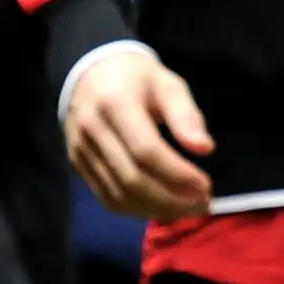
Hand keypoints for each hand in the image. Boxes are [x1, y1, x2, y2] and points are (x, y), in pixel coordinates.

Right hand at [66, 46, 214, 221]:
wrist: (90, 74)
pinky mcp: (77, 164)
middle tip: (203, 203)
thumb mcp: (168, 84)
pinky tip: (162, 208)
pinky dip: (136, 209)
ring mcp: (80, 151)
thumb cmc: (137, 79)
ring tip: (189, 209)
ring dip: (156, 209)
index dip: (178, 174)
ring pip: (117, 195)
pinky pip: (106, 197)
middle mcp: (92, 131)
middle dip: (171, 199)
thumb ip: (186, 115)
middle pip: (132, 179)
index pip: (146, 151)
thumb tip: (205, 149)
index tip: (206, 186)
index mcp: (116, 105)